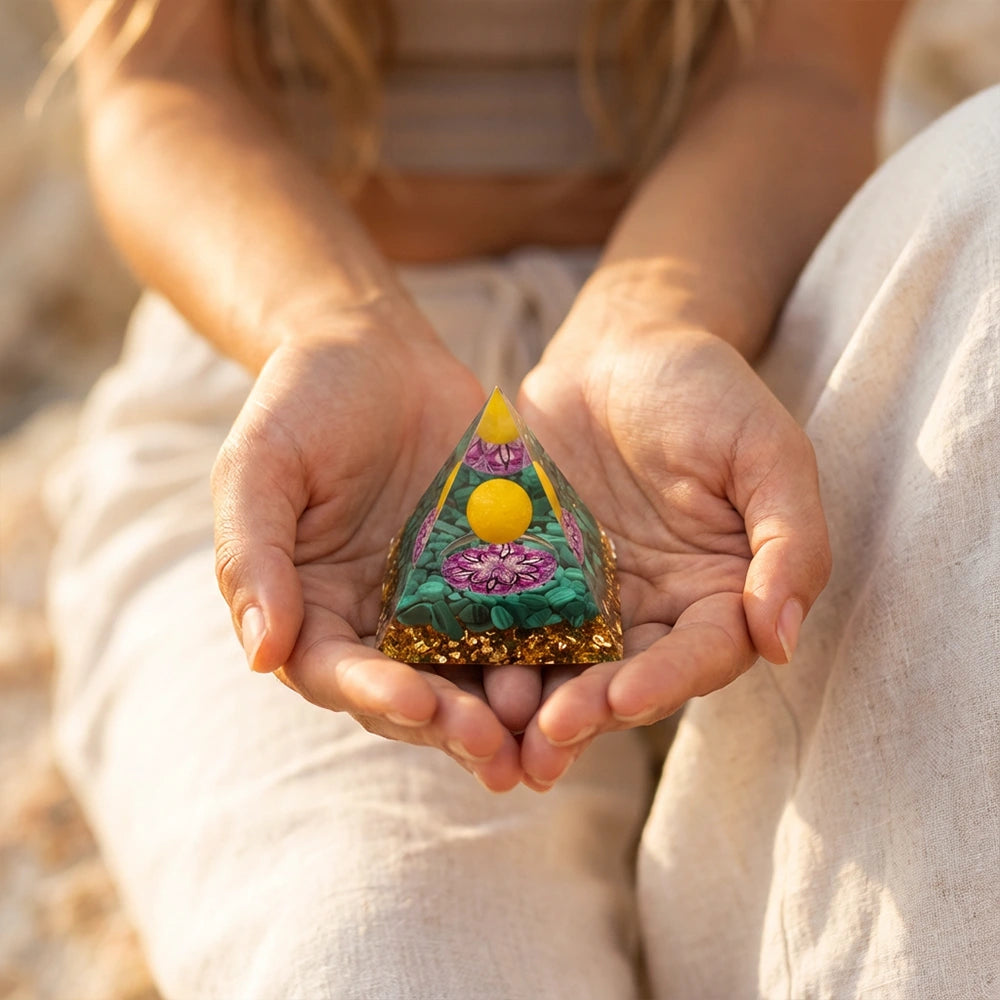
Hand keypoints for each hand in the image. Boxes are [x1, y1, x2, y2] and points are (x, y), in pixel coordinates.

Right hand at [211, 301, 522, 789]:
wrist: (375, 351)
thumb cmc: (302, 405)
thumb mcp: (260, 468)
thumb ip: (252, 556)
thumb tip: (262, 654)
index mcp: (315, 609)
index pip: (337, 672)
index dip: (373, 693)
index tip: (415, 701)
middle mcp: (380, 621)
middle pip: (413, 691)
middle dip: (450, 723)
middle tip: (494, 748)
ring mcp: (443, 601)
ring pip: (476, 672)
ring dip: (508, 711)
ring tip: (546, 735)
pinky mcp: (498, 572)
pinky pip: (527, 617)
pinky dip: (552, 649)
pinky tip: (586, 670)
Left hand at [514, 311, 830, 788]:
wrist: (619, 350)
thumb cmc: (705, 391)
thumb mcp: (766, 452)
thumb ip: (790, 542)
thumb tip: (781, 640)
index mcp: (719, 592)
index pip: (701, 655)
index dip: (666, 681)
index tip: (622, 698)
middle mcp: (653, 611)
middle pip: (626, 678)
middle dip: (589, 711)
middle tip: (546, 737)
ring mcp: (587, 599)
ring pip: (562, 664)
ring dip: (532, 704)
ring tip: (496, 732)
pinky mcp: (530, 577)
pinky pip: (506, 617)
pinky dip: (485, 648)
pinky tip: (451, 671)